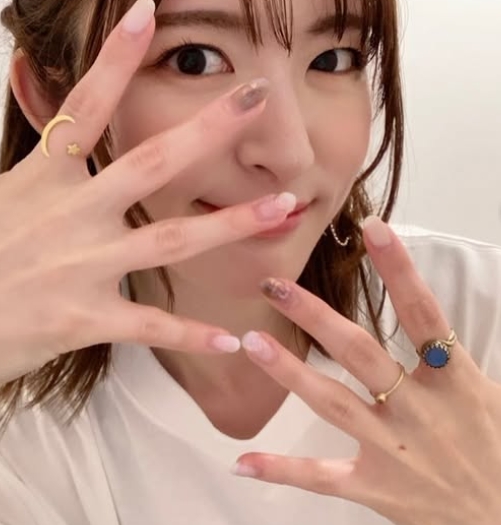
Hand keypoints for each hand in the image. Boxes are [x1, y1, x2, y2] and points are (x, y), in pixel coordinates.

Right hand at [0, 0, 295, 406]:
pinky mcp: (80, 320)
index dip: (117, 53)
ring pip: (171, 240)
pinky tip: (236, 334)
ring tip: (285, 208)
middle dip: (210, 127)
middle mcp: (69, 215)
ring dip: (231, 223)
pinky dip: (192, 331)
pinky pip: (148, 326)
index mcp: (37, 177)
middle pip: (152, 161)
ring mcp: (79, 268)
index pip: (84, 101)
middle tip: (259, 96)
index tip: (149, 9)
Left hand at [233, 216, 500, 524]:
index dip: (399, 270)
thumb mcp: (489, 393)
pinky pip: (322, 479)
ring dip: (289, 371)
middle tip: (274, 283)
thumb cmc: (496, 448)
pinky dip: (282, 470)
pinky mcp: (376, 488)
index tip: (372, 229)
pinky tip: (242, 461)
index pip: (423, 314)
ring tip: (251, 340)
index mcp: (453, 380)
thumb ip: (454, 354)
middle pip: (360, 351)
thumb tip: (430, 315)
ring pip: (333, 403)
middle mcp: (419, 410)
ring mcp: (394, 449)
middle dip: (316, 316)